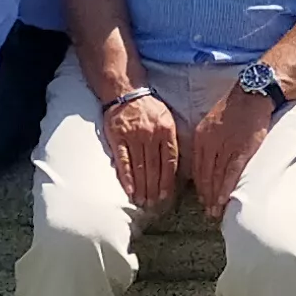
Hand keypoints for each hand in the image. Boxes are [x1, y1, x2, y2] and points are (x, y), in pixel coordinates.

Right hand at [103, 86, 181, 209]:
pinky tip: (130, 190)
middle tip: (154, 204)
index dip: (168, 181)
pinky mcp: (118, 138)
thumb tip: (178, 165)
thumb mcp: (167, 119)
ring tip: (142, 201)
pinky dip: (126, 177)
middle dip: (154, 188)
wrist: (126, 91)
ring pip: (139, 167)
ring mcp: (133, 136)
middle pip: (154, 167)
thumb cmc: (149, 107)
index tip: (167, 196)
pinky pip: (123, 161)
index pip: (169, 161)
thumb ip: (172, 140)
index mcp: (166, 130)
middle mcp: (151, 134)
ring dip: (142, 187)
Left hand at [184, 86, 277, 214]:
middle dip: (205, 196)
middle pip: (205, 175)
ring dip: (215, 196)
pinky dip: (227, 187)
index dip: (199, 185)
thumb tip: (210, 160)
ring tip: (215, 212)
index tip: (202, 199)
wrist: (252, 93)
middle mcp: (210, 143)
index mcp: (201, 137)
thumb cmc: (236, 108)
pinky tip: (224, 199)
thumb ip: (209, 141)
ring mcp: (225, 146)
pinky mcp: (241, 148)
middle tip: (208, 212)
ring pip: (217, 176)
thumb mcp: (213, 122)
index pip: (197, 167)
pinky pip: (231, 172)